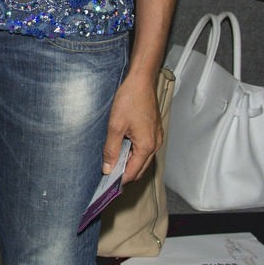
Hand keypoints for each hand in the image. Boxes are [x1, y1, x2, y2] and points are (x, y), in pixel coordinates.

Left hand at [101, 69, 162, 184]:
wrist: (141, 81)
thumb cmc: (130, 100)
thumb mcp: (115, 126)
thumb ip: (111, 150)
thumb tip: (108, 168)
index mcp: (147, 146)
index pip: (133, 173)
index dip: (120, 180)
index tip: (106, 183)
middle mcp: (155, 144)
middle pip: (140, 169)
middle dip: (125, 173)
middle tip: (107, 173)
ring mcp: (156, 138)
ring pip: (142, 159)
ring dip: (129, 163)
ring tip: (112, 161)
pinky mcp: (154, 131)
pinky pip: (145, 149)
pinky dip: (134, 153)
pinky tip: (122, 148)